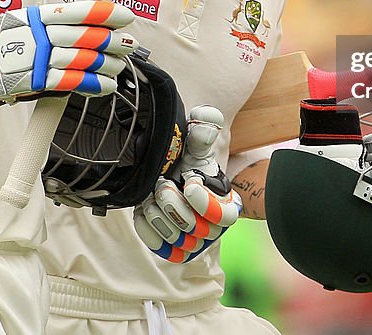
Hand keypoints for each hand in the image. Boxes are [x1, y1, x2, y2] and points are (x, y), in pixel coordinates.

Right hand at [0, 0, 136, 114]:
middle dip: (112, 41)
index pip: (78, 12)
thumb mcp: (26, 21)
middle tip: (130, 44)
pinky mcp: (37, 82)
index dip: (105, 14)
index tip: (125, 17)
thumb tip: (95, 18)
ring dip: (107, 64)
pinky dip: (93, 84)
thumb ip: (55, 20)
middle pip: (85, 37)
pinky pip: (72, 82)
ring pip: (83, 60)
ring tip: (119, 66)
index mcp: (38, 17)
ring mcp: (38, 59)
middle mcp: (39, 35)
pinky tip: (107, 85)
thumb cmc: (10, 44)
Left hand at [133, 106, 241, 262]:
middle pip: (196, 229)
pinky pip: (162, 248)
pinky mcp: (174, 250)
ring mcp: (194, 243)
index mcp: (227, 204)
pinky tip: (143, 209)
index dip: (204, 202)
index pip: (224, 217)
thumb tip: (207, 122)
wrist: (168, 173)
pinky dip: (147, 229)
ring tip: (151, 195)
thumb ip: (202, 131)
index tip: (188, 181)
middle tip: (161, 184)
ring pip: (177, 240)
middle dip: (173, 204)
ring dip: (158, 215)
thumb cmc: (187, 159)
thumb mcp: (195, 144)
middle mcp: (214, 229)